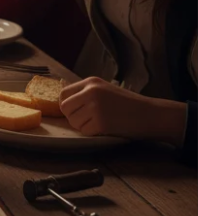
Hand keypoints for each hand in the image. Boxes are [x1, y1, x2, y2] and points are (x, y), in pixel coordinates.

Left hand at [59, 77, 187, 144]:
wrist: (151, 114)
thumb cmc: (128, 104)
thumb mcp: (104, 90)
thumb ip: (85, 93)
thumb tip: (64, 103)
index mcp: (90, 82)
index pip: (63, 93)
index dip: (66, 105)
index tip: (75, 111)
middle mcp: (90, 92)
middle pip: (65, 108)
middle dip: (72, 116)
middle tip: (86, 120)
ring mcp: (95, 107)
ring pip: (73, 121)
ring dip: (82, 126)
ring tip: (98, 123)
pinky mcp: (101, 123)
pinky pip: (84, 131)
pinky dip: (92, 133)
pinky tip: (104, 128)